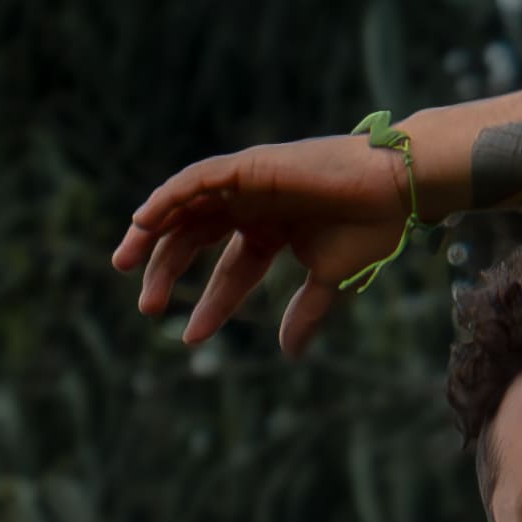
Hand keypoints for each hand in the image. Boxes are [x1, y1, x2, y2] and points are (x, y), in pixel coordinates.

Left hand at [113, 132, 404, 355]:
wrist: (395, 189)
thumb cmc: (371, 229)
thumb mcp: (330, 282)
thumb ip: (304, 314)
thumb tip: (289, 354)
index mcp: (271, 231)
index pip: (231, 271)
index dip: (211, 304)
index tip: (190, 336)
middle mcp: (251, 206)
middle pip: (193, 238)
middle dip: (166, 270)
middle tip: (147, 308)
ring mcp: (246, 184)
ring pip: (184, 207)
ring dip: (151, 234)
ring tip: (125, 264)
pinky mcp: (247, 167)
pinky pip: (195, 180)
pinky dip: (167, 197)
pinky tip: (144, 222)